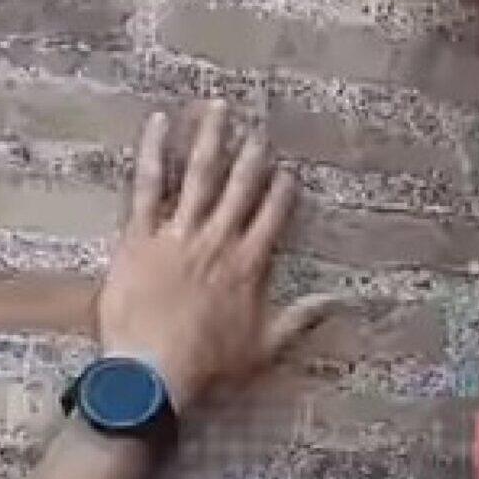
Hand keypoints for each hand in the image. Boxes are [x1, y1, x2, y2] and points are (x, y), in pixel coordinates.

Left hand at [98, 103, 336, 412]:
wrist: (154, 371)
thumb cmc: (207, 366)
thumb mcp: (263, 348)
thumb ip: (300, 319)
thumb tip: (337, 302)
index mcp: (247, 265)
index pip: (271, 217)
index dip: (281, 192)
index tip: (287, 172)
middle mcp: (217, 240)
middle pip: (239, 187)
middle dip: (250, 156)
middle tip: (258, 130)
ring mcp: (178, 234)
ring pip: (199, 175)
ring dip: (210, 139)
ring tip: (217, 107)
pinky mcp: (140, 236)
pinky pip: (148, 185)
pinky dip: (152, 152)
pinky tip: (158, 123)